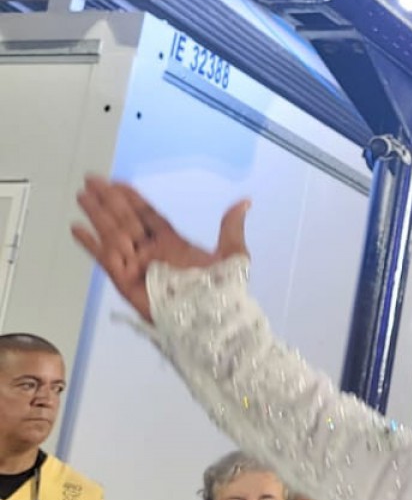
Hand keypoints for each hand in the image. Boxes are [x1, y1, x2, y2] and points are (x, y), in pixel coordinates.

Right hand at [71, 179, 250, 322]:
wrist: (214, 320)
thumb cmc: (224, 290)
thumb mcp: (233, 253)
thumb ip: (231, 227)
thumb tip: (245, 201)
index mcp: (172, 242)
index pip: (147, 214)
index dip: (132, 198)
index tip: (116, 181)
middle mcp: (151, 251)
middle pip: (125, 219)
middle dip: (108, 199)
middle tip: (91, 179)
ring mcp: (137, 265)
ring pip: (113, 233)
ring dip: (97, 214)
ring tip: (82, 195)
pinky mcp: (126, 282)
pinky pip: (105, 259)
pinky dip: (90, 244)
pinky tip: (77, 228)